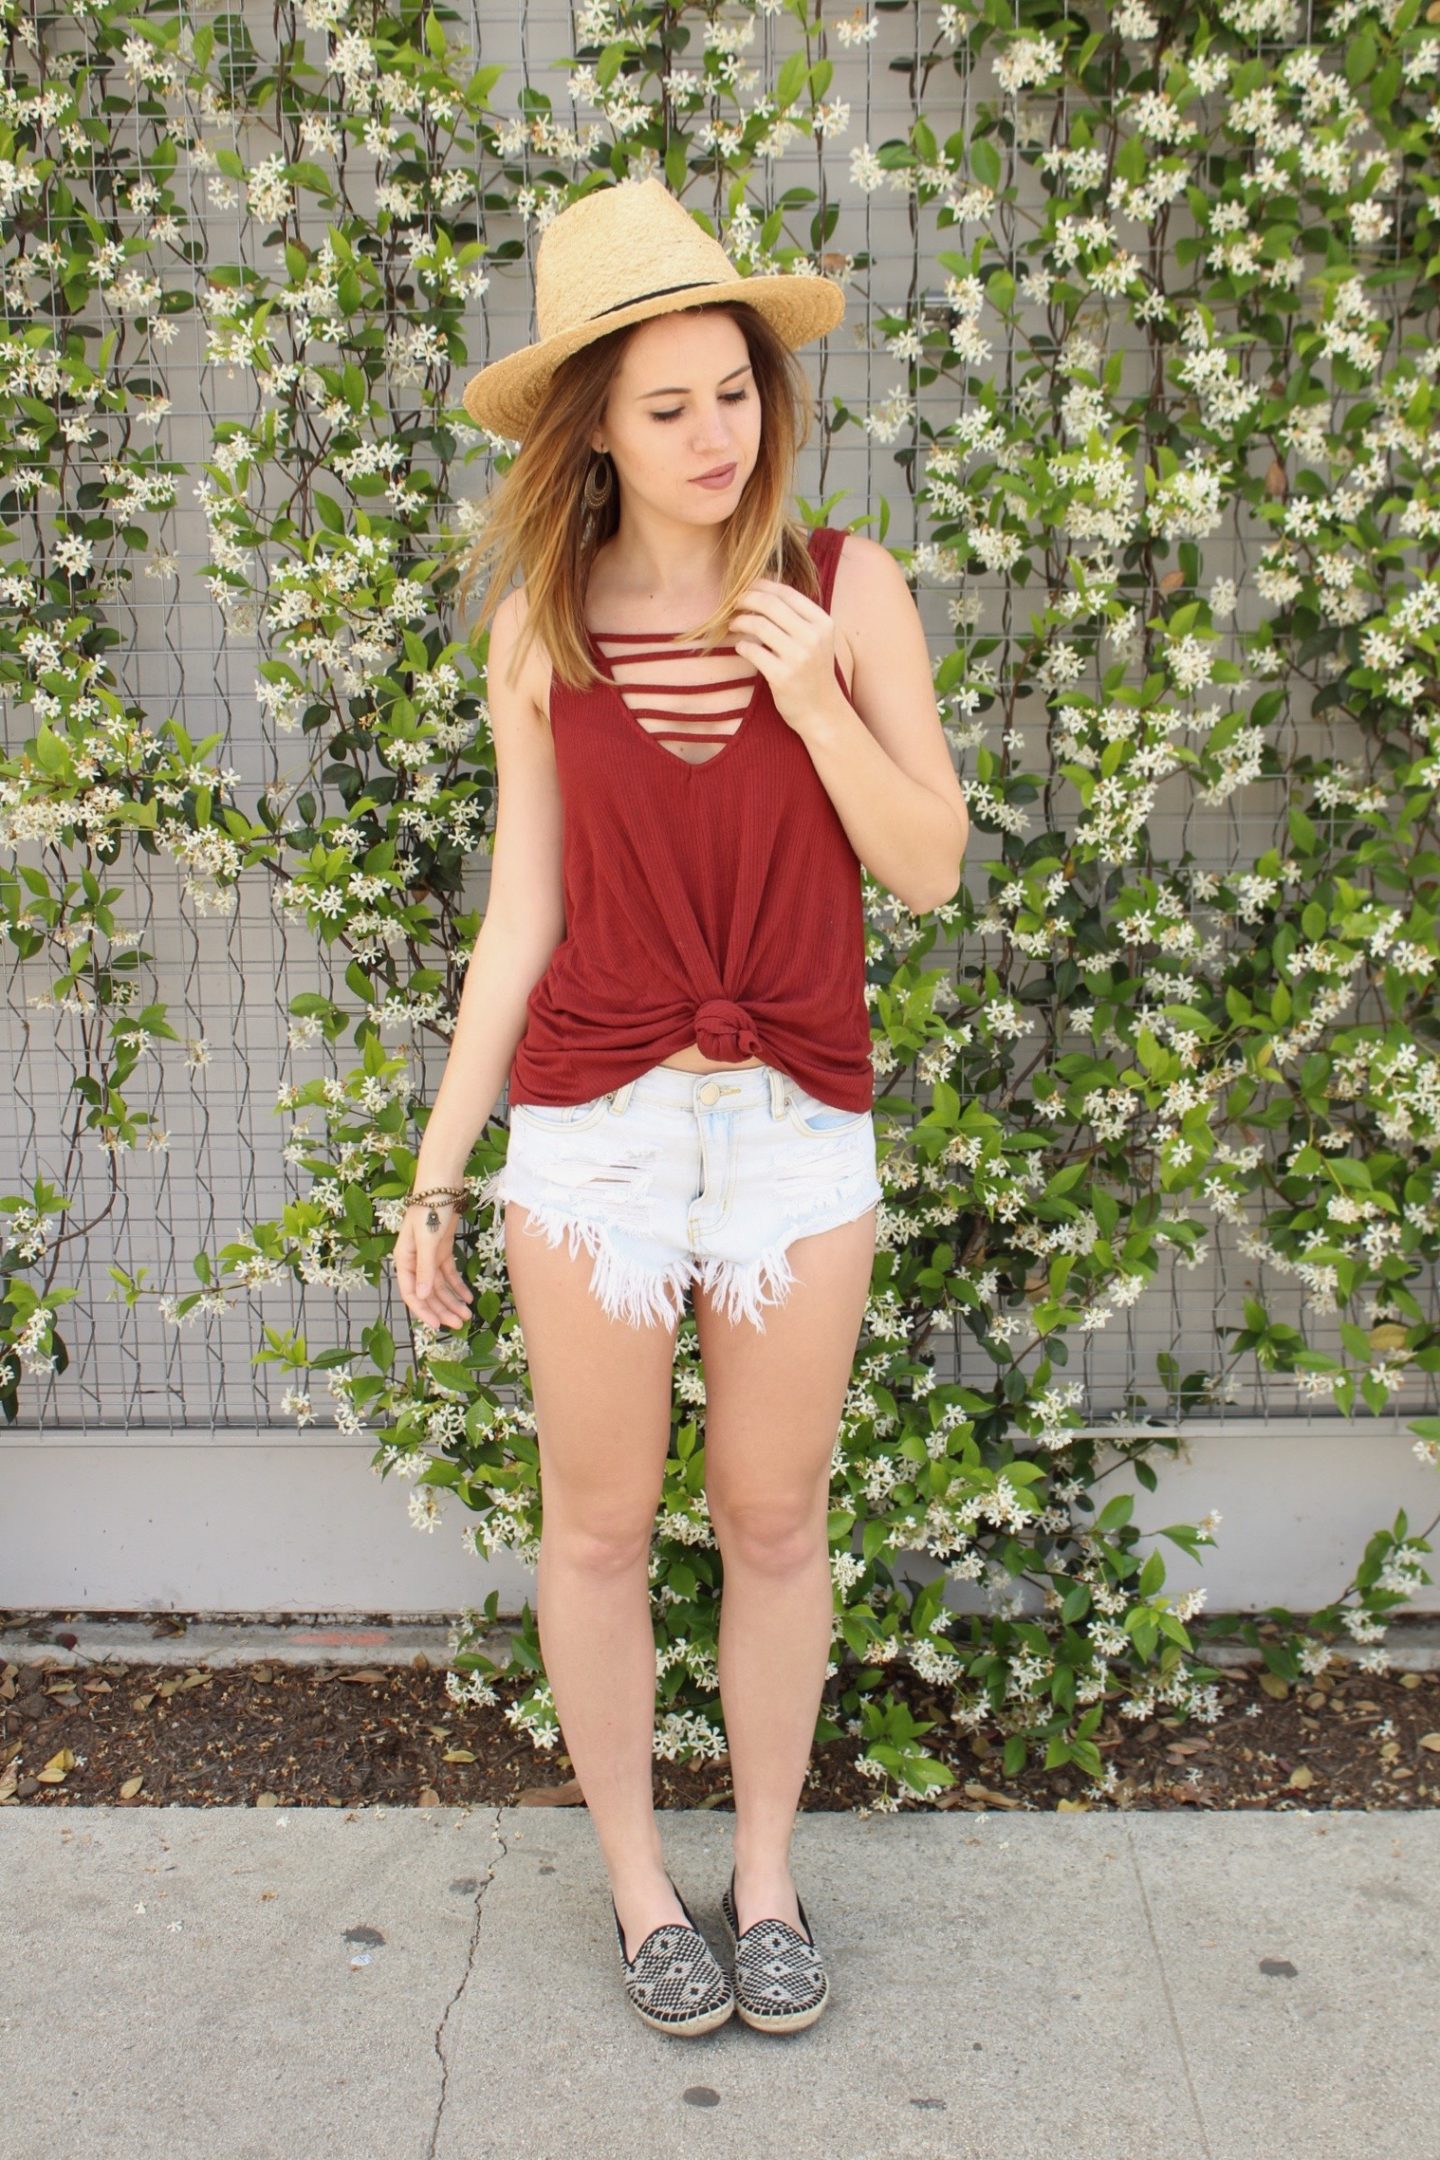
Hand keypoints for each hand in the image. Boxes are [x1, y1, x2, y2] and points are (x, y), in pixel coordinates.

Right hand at [392, 1203, 473, 1332]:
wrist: (442, 1182)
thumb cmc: (431, 1209)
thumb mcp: (428, 1240)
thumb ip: (425, 1269)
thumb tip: (422, 1296)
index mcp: (404, 1259)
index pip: (412, 1293)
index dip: (424, 1312)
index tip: (438, 1326)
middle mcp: (414, 1260)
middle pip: (428, 1292)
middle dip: (443, 1309)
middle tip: (460, 1323)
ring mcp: (428, 1254)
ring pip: (440, 1285)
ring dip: (452, 1300)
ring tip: (467, 1314)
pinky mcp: (441, 1248)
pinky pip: (448, 1272)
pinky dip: (457, 1285)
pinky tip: (468, 1296)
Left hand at [726, 577, 844, 738]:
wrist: (822, 712)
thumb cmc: (813, 671)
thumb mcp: (816, 639)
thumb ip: (797, 615)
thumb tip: (765, 584)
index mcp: (823, 623)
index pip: (787, 593)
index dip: (761, 585)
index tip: (746, 587)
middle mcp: (813, 637)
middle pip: (770, 604)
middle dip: (746, 599)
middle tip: (733, 603)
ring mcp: (798, 658)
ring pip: (759, 625)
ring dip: (740, 621)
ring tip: (733, 625)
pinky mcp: (782, 677)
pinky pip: (752, 651)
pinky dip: (742, 646)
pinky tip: (741, 647)